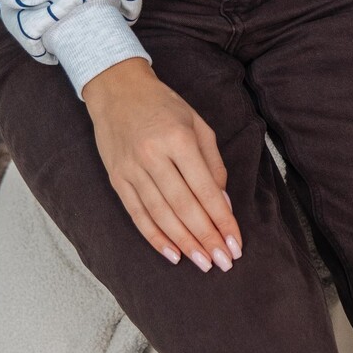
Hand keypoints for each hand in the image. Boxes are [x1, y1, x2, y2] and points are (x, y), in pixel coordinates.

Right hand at [82, 58, 242, 273]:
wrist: (117, 90)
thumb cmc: (165, 107)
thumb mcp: (198, 125)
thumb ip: (213, 164)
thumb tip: (224, 204)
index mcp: (179, 139)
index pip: (206, 190)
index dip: (223, 221)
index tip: (236, 243)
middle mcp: (153, 156)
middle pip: (184, 207)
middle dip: (207, 238)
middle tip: (224, 262)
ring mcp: (131, 169)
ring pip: (161, 215)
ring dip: (185, 243)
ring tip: (203, 263)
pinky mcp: (117, 179)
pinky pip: (137, 214)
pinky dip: (155, 237)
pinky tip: (173, 254)